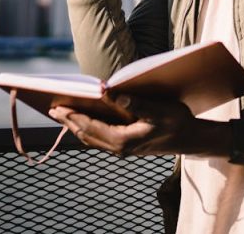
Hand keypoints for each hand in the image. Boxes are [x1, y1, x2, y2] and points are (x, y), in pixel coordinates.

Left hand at [48, 94, 231, 157]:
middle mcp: (119, 148)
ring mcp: (122, 149)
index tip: (58, 107)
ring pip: (91, 138)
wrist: (191, 140)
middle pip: (86, 135)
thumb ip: (137, 104)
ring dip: (76, 126)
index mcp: (124, 140)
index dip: (73, 117)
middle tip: (51, 108)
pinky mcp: (126, 146)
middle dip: (68, 121)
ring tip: (62, 113)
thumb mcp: (160, 110)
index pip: (90, 128)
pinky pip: (99, 138)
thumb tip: (112, 94)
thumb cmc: (178, 122)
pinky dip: (87, 128)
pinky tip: (84, 119)